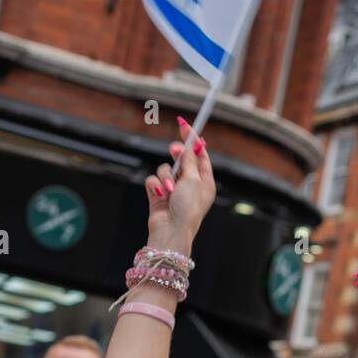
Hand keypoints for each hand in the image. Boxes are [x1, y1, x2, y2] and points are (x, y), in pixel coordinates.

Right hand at [146, 117, 215, 253]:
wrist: (171, 232)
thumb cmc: (187, 209)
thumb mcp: (193, 180)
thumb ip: (189, 160)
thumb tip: (188, 146)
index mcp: (205, 182)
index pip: (200, 155)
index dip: (192, 140)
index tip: (184, 125)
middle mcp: (189, 185)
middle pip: (182, 159)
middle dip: (176, 155)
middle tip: (174, 149)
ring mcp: (173, 190)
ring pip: (165, 168)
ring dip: (165, 176)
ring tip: (169, 190)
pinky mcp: (158, 194)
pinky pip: (153, 179)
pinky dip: (155, 185)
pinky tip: (159, 194)